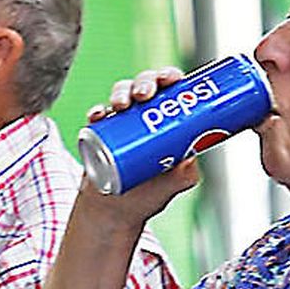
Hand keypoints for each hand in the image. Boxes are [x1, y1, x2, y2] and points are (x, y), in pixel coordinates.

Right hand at [81, 66, 200, 222]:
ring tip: (121, 105)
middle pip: (145, 85)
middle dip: (145, 82)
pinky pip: (98, 117)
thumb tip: (192, 156)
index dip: (170, 76)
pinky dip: (97, 113)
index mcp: (166, 118)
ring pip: (121, 95)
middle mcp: (143, 114)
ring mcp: (120, 122)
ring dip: (121, 93)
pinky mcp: (99, 132)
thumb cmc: (150, 194)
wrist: (117, 211)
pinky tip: (98, 117)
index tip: (172, 79)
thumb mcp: (175, 183)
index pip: (170, 88)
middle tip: (145, 94)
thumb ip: (186, 172)